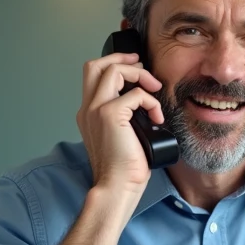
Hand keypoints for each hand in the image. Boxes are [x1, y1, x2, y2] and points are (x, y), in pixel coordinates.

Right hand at [75, 52, 164, 194]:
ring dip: (139, 74)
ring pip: (112, 70)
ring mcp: (96, 110)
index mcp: (88, 113)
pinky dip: (151, 102)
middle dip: (121, 58)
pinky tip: (157, 119)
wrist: (116, 186)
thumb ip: (124, 117)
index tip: (135, 67)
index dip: (113, 64)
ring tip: (154, 88)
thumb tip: (144, 103)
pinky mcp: (110, 115)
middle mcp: (88, 108)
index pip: (93, 75)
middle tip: (142, 64)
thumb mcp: (121, 136)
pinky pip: (136, 94)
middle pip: (96, 65)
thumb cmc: (123, 168)